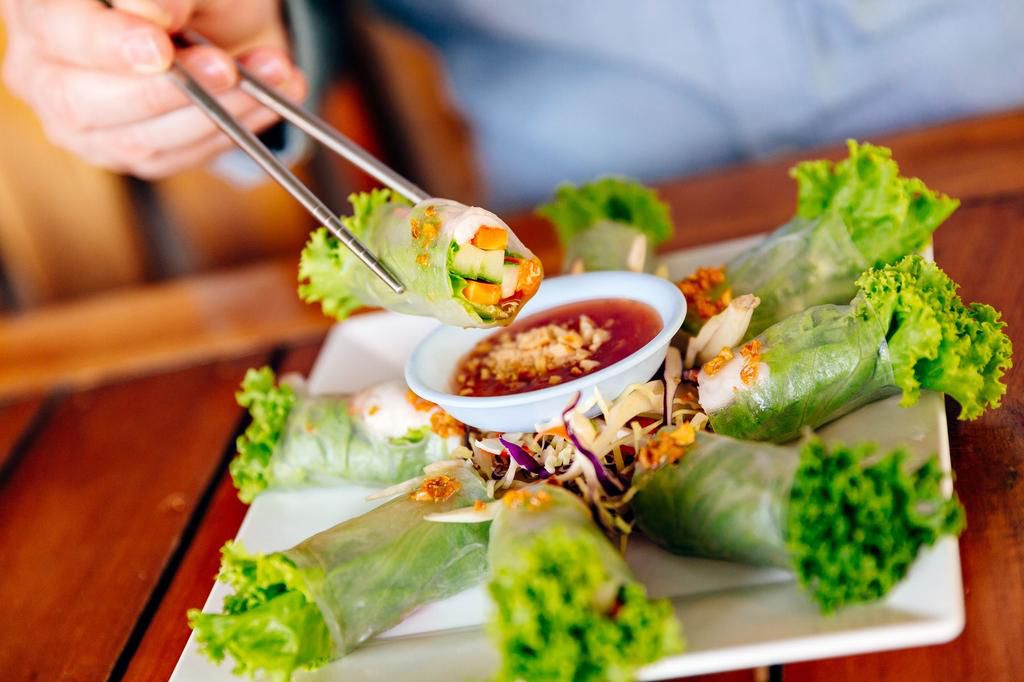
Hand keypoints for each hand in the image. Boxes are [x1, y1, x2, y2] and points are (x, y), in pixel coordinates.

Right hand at [1, 0, 306, 177]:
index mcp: (41, 8)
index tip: (160, 48)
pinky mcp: (126, 152)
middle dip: (167, 91)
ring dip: (216, 113)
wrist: (217, 17)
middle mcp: (44, 68)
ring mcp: (82, 120)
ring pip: (137, 139)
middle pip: (82, 100)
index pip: (58, 32)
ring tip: (273, 76)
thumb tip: (152, 14)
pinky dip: (229, 132)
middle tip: (226, 69)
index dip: (108, 45)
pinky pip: (174, 157)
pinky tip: (268, 102)